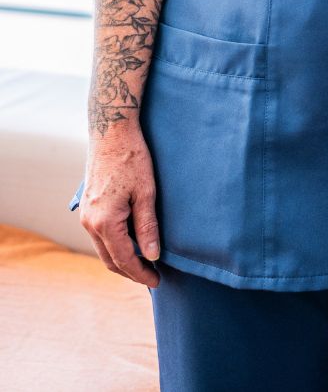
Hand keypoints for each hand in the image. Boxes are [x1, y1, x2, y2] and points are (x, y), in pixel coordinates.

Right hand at [80, 128, 160, 286]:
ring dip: (122, 259)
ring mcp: (86, 215)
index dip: (141, 273)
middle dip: (131, 271)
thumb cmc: (132, 157)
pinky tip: (131, 242)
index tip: (157, 281)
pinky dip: (114, 244)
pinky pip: (100, 235)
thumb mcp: (146, 192)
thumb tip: (152, 255)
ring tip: (144, 262)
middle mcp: (89, 222)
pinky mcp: (88, 207)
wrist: (111, 130)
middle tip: (152, 276)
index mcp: (104, 222)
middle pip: (110, 259)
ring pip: (103, 249)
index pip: (124, 259)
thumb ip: (147, 226)